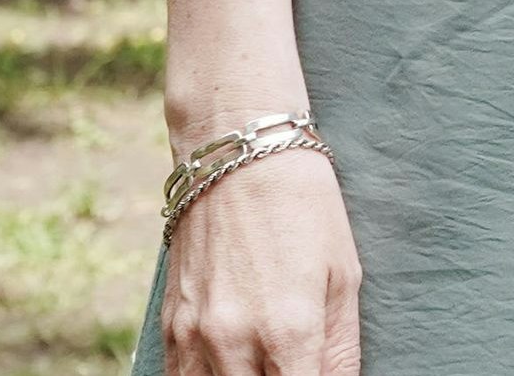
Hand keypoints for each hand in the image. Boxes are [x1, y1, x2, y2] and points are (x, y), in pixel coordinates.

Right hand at [158, 149, 360, 375]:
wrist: (237, 159)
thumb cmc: (304, 210)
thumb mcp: (344, 276)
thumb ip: (341, 348)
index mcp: (288, 329)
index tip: (317, 375)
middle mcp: (234, 341)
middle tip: (296, 364)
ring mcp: (194, 336)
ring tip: (266, 362)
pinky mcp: (169, 327)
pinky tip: (233, 367)